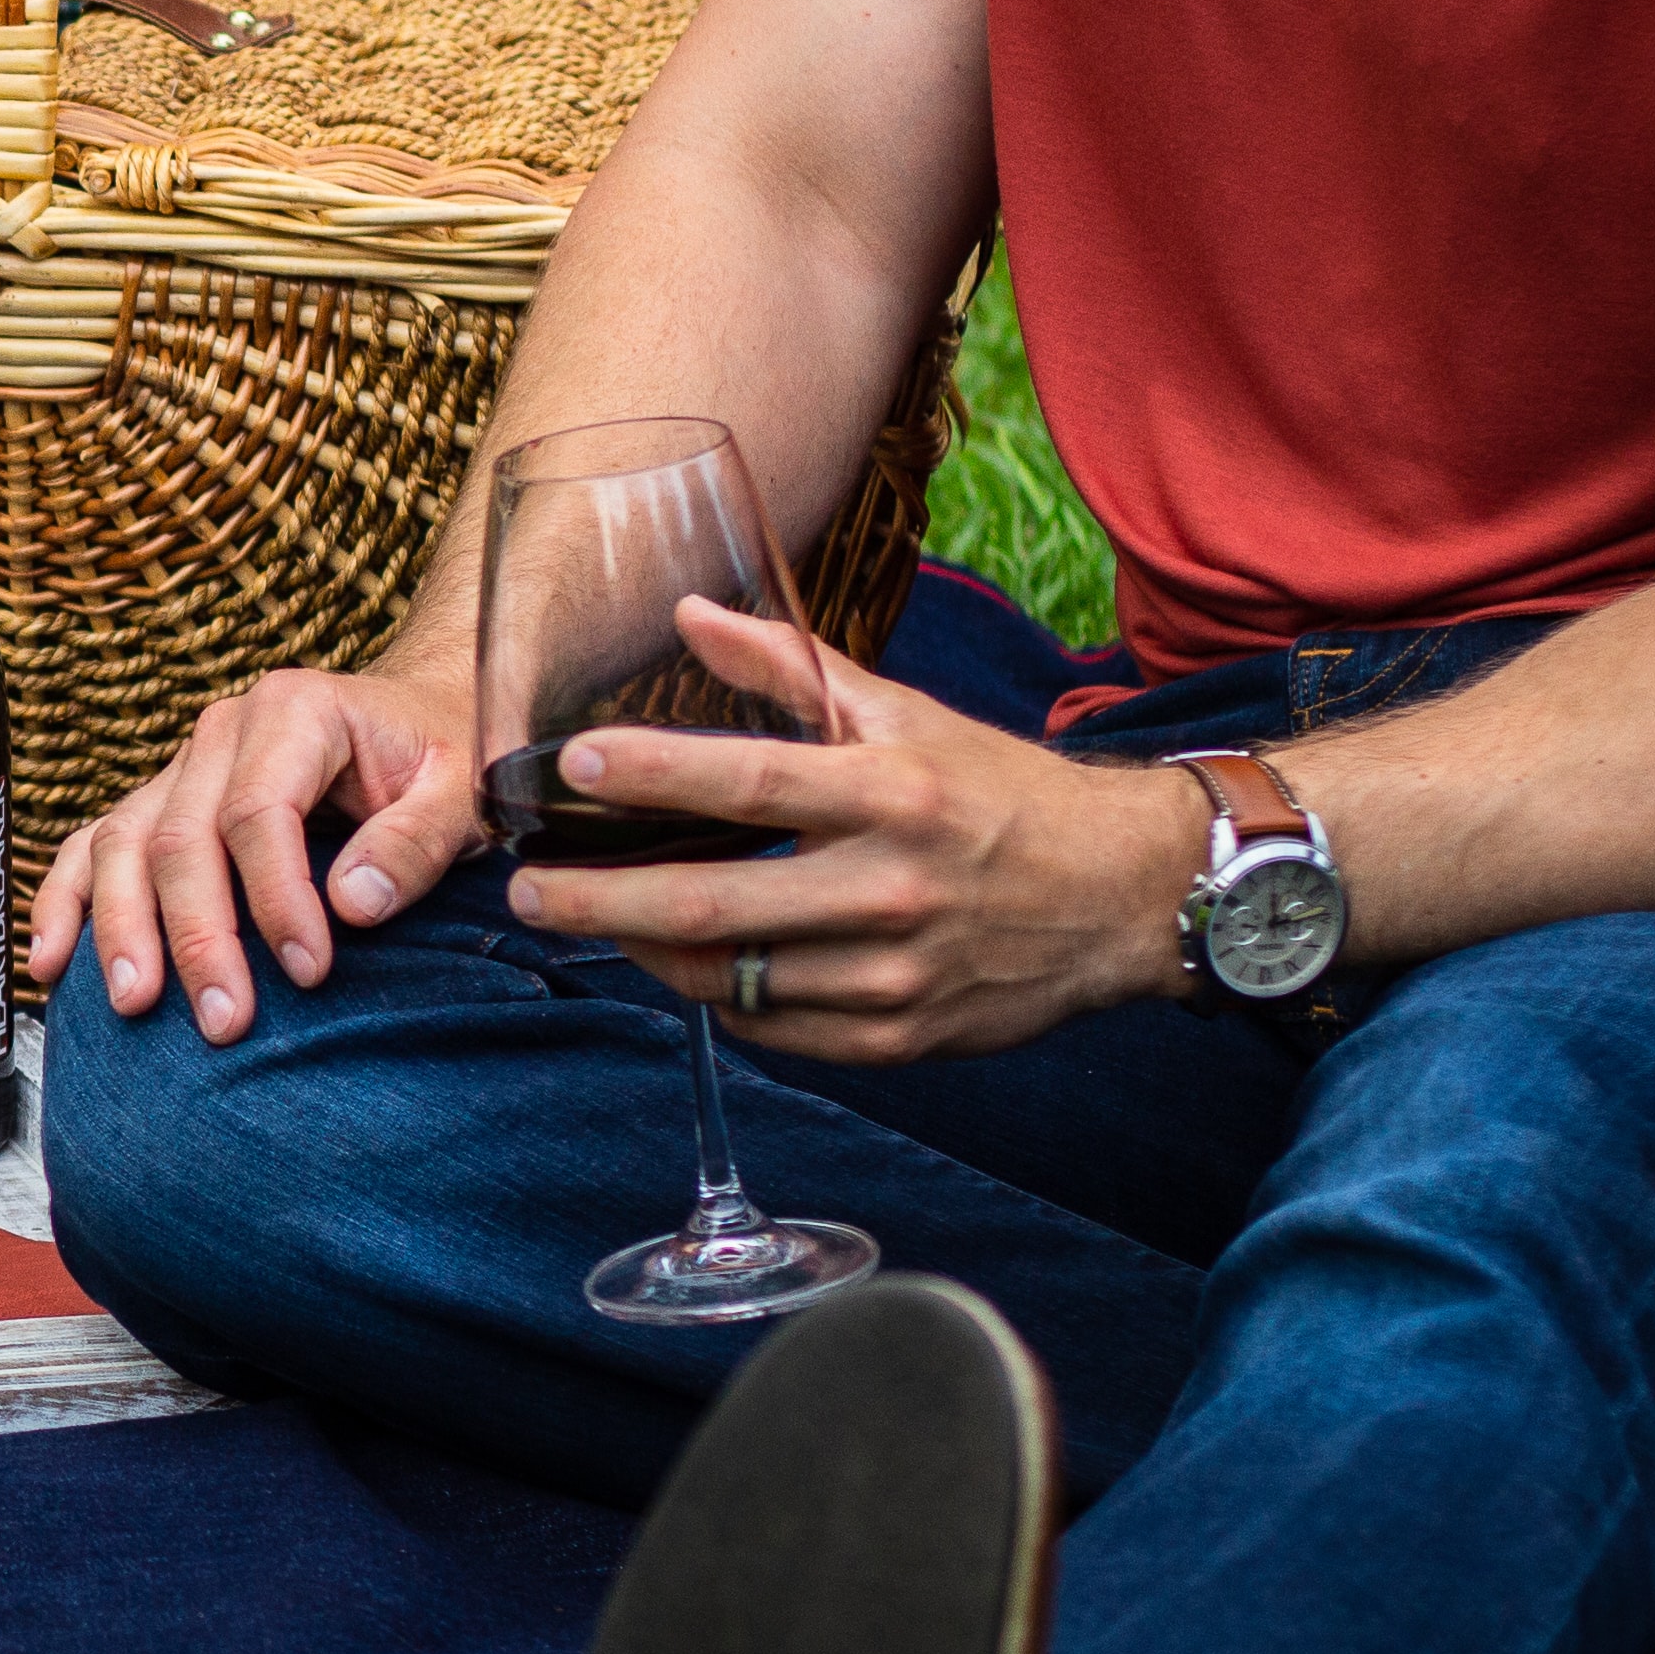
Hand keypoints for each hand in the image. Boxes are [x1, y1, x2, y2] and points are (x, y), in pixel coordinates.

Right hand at [31, 663, 483, 1041]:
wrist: (418, 717)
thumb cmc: (439, 757)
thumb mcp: (461, 789)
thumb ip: (416, 841)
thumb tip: (353, 904)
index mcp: (293, 712)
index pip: (259, 813)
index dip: (276, 898)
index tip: (311, 971)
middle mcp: (222, 734)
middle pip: (180, 839)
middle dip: (198, 938)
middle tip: (226, 1020)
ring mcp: (180, 770)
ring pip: (123, 847)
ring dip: (122, 931)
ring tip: (134, 1003)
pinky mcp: (160, 805)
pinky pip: (93, 849)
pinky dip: (66, 904)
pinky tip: (51, 962)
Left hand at [507, 599, 1207, 1062]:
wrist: (1126, 895)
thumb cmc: (1000, 792)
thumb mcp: (905, 715)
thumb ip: (790, 670)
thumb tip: (689, 615)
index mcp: (892, 794)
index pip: (746, 782)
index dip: (649, 775)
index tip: (570, 767)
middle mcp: (891, 887)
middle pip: (706, 907)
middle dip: (597, 902)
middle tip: (528, 890)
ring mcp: (894, 973)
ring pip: (729, 979)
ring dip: (646, 953)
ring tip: (596, 920)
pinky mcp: (900, 1038)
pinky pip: (773, 1029)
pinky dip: (720, 998)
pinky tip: (687, 964)